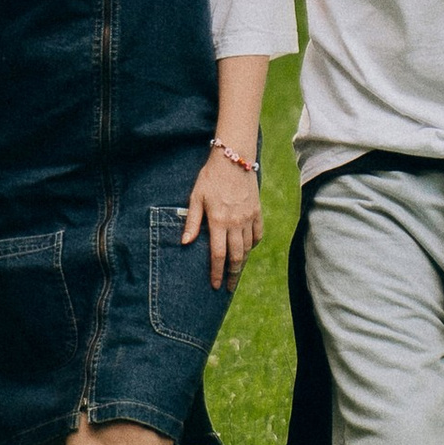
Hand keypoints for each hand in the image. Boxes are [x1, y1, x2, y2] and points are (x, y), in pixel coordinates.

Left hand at [180, 149, 261, 289]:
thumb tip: (185, 243)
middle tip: (229, 287)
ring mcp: (249, 217)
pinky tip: (248, 249)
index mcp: (219, 221)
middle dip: (232, 274)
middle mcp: (236, 223)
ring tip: (236, 271)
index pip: (218, 254)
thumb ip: (192, 221)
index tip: (215, 285)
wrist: (234, 158)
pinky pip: (258, 234)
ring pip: (248, 248)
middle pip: (236, 256)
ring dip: (243, 262)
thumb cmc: (211, 177)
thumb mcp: (196, 197)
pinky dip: (253, 244)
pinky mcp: (257, 211)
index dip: (216, 272)